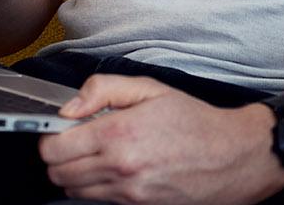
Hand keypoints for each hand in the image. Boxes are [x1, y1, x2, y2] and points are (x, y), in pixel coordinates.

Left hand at [39, 74, 283, 203]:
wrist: (232, 158)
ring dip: (75, 171)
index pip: (54, 147)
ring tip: (97, 152)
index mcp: (120, 133)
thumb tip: (70, 106)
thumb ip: (104, 89)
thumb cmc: (195, 122)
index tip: (62, 126)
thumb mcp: (151, 89)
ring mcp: (127, 193)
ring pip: (72, 189)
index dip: (51, 134)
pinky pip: (96, 200)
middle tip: (77, 138)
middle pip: (57, 172)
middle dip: (59, 154)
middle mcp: (119, 167)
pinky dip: (95, 186)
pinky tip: (113, 168)